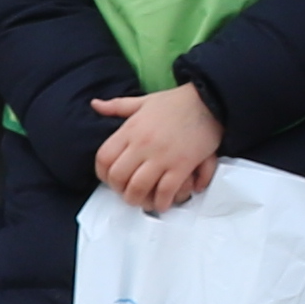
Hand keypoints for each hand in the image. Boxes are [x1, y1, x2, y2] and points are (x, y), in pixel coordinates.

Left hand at [90, 82, 222, 213]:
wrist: (210, 100)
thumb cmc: (176, 102)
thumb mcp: (143, 101)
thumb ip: (117, 106)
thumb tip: (94, 104)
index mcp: (131, 129)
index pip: (104, 157)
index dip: (102, 174)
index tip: (111, 178)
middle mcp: (142, 144)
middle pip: (118, 177)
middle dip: (119, 190)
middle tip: (127, 192)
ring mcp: (162, 156)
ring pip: (138, 188)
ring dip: (138, 200)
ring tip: (143, 201)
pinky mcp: (182, 165)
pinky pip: (165, 191)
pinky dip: (162, 202)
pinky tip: (163, 202)